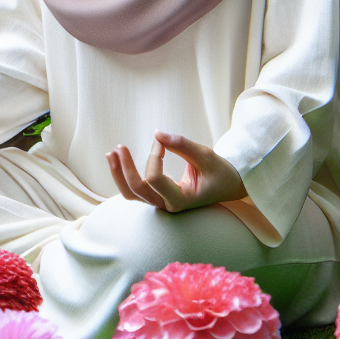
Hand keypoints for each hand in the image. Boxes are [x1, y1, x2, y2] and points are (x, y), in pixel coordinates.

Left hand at [106, 131, 246, 212]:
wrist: (228, 186)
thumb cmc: (219, 173)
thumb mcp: (206, 156)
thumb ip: (182, 145)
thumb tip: (157, 133)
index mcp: (182, 200)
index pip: (154, 180)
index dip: (153, 157)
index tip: (162, 142)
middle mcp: (168, 205)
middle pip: (136, 190)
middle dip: (125, 168)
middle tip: (120, 146)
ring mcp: (161, 203)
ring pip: (131, 194)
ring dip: (119, 173)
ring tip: (111, 153)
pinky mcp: (157, 197)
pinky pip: (135, 190)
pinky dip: (124, 175)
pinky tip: (116, 160)